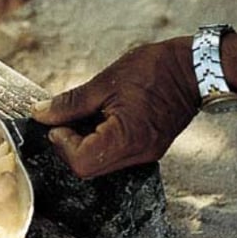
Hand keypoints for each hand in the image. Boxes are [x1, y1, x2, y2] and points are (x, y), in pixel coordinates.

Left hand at [32, 38, 199, 177]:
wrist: (195, 69)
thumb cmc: (155, 70)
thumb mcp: (105, 82)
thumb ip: (71, 103)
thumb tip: (41, 114)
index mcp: (128, 138)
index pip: (81, 162)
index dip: (62, 143)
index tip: (59, 122)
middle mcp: (139, 154)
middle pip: (89, 169)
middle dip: (70, 145)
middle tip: (68, 118)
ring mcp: (145, 155)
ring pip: (101, 164)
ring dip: (84, 143)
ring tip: (87, 115)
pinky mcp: (149, 149)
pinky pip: (115, 155)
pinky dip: (101, 141)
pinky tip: (102, 119)